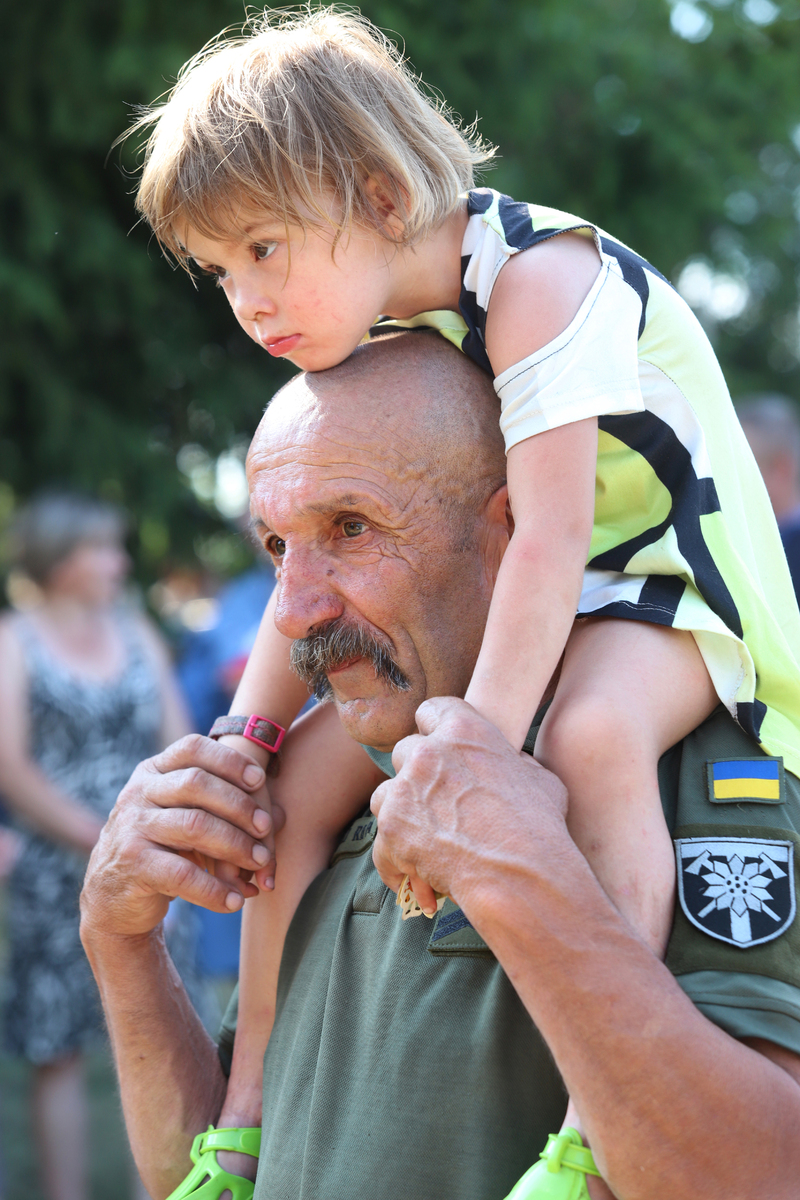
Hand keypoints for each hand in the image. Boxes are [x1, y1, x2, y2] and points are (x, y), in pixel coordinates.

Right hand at [80, 735, 278, 940]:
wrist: (113, 895)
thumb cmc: (164, 848)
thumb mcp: (187, 820)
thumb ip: (227, 810)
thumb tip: (281, 816)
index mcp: (153, 772)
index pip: (192, 748)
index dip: (228, 759)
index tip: (259, 779)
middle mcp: (138, 793)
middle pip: (196, 783)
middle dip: (238, 804)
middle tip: (266, 828)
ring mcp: (132, 827)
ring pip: (194, 826)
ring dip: (235, 845)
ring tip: (259, 864)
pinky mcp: (133, 864)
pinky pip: (182, 874)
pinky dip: (214, 889)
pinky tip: (235, 901)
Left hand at [371, 696, 567, 914]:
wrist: (519, 872)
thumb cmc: (538, 826)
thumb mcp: (540, 779)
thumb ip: (516, 763)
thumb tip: (514, 762)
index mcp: (464, 730)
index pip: (432, 711)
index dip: (433, 729)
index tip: (437, 747)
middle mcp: (428, 752)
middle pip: (405, 751)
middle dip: (416, 775)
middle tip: (433, 801)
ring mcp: (405, 789)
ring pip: (385, 794)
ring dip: (399, 814)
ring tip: (420, 840)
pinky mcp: (392, 827)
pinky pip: (382, 843)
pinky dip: (394, 861)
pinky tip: (410, 878)